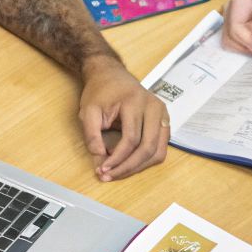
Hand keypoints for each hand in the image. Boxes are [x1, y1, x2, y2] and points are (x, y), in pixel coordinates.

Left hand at [78, 59, 168, 181]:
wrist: (110, 75)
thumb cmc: (100, 91)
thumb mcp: (88, 110)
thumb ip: (91, 134)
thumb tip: (99, 157)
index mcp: (135, 101)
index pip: (131, 139)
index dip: (117, 159)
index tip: (103, 169)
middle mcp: (154, 107)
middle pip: (148, 148)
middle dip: (128, 167)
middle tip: (111, 176)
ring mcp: (162, 114)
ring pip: (158, 151)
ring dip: (139, 167)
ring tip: (119, 172)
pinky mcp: (163, 121)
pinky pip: (160, 147)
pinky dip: (146, 160)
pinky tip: (130, 163)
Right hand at [221, 0, 251, 54]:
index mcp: (238, 3)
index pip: (235, 29)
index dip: (250, 42)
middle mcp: (227, 11)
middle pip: (230, 38)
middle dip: (250, 45)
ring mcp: (226, 21)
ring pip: (230, 44)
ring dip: (248, 47)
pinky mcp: (228, 29)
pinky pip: (233, 45)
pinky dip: (246, 47)